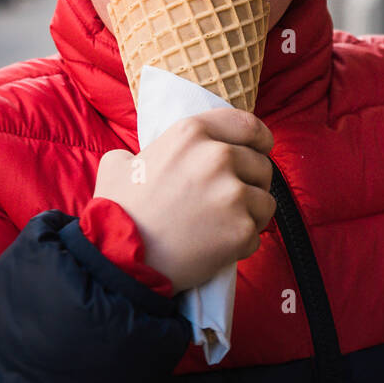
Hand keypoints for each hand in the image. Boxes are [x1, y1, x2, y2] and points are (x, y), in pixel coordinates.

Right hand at [93, 106, 276, 292]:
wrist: (120, 257)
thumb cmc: (117, 211)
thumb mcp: (120, 164)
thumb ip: (142, 151)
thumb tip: (145, 156)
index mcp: (192, 133)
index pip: (248, 125)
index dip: (260, 139)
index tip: (262, 149)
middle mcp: (218, 156)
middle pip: (261, 165)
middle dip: (252, 183)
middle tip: (229, 201)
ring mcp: (233, 193)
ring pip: (265, 200)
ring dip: (250, 214)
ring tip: (221, 226)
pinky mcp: (241, 229)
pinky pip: (257, 233)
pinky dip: (242, 242)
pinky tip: (217, 247)